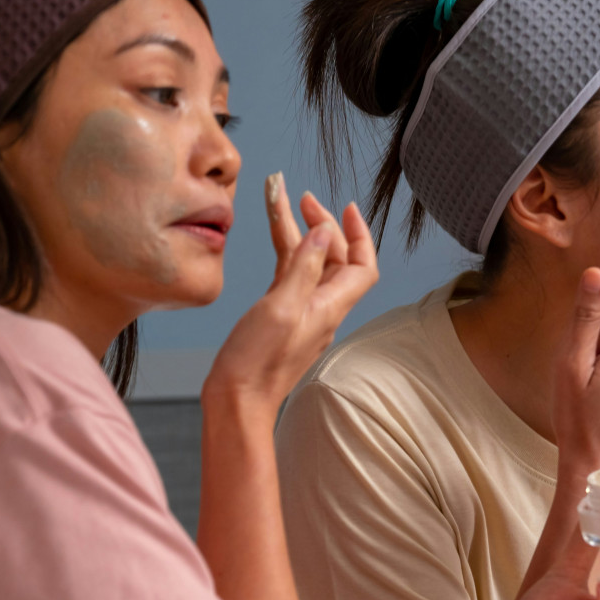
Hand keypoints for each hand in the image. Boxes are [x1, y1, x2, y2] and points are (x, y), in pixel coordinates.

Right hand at [203, 174, 377, 415]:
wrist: (237, 401)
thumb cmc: (256, 361)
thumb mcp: (281, 307)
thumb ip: (303, 267)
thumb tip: (324, 233)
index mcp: (330, 307)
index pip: (362, 265)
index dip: (360, 235)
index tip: (346, 207)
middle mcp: (322, 309)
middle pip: (335, 259)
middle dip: (322, 224)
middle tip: (302, 198)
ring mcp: (301, 313)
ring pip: (308, 264)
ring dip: (298, 233)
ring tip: (279, 201)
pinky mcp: (280, 318)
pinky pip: (289, 277)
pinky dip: (283, 253)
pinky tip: (275, 235)